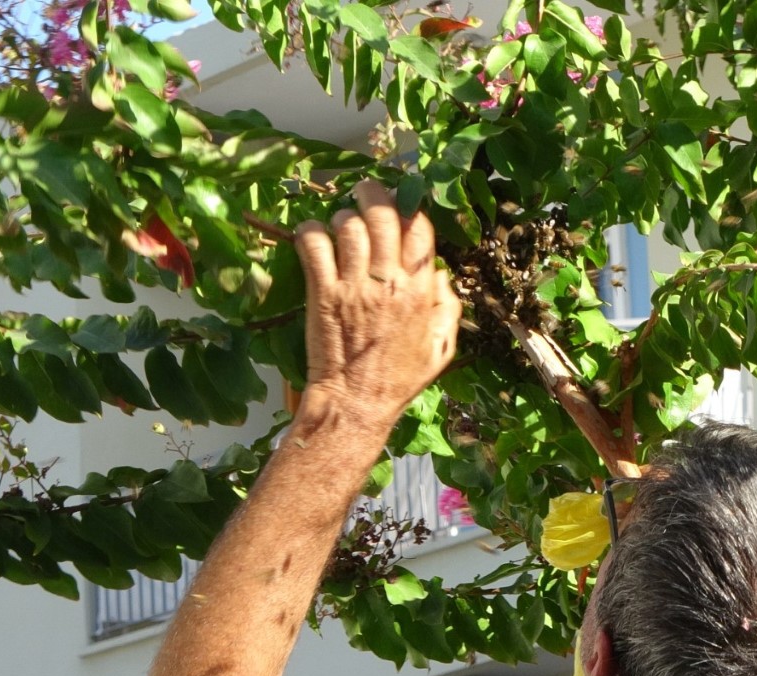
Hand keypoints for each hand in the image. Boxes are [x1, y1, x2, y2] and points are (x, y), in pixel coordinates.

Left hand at [294, 180, 460, 427]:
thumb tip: (442, 276)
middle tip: (364, 191)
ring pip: (348, 225)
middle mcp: (389, 282)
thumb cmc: (399, 379)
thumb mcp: (440, 349)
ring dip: (342, 218)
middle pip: (383, 215)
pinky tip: (311, 236)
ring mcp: (354, 286)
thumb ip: (447, 310)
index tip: (400, 204)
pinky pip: (314, 245)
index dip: (409, 209)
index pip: (419, 230)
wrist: (357, 403)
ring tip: (339, 224)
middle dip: (373, 194)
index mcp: (420, 292)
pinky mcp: (323, 293)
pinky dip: (310, 233)